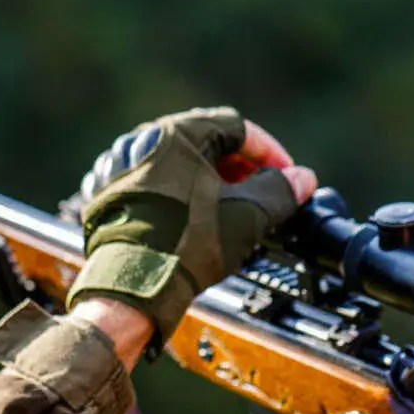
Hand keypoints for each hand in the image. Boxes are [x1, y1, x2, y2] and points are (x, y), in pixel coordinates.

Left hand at [67, 107, 316, 354]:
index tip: (285, 174)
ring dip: (215, 181)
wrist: (131, 286)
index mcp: (175, 134)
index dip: (269, 151)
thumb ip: (280, 191)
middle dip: (243, 167)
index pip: (237, 127)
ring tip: (235, 209)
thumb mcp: (246, 215)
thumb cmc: (183, 246)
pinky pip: (159, 184)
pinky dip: (185, 194)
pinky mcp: (112, 194)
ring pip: (182, 164)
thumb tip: (302, 179)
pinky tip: (200, 219)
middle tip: (263, 192)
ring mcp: (122, 168)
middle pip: (208, 142)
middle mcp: (143, 141)